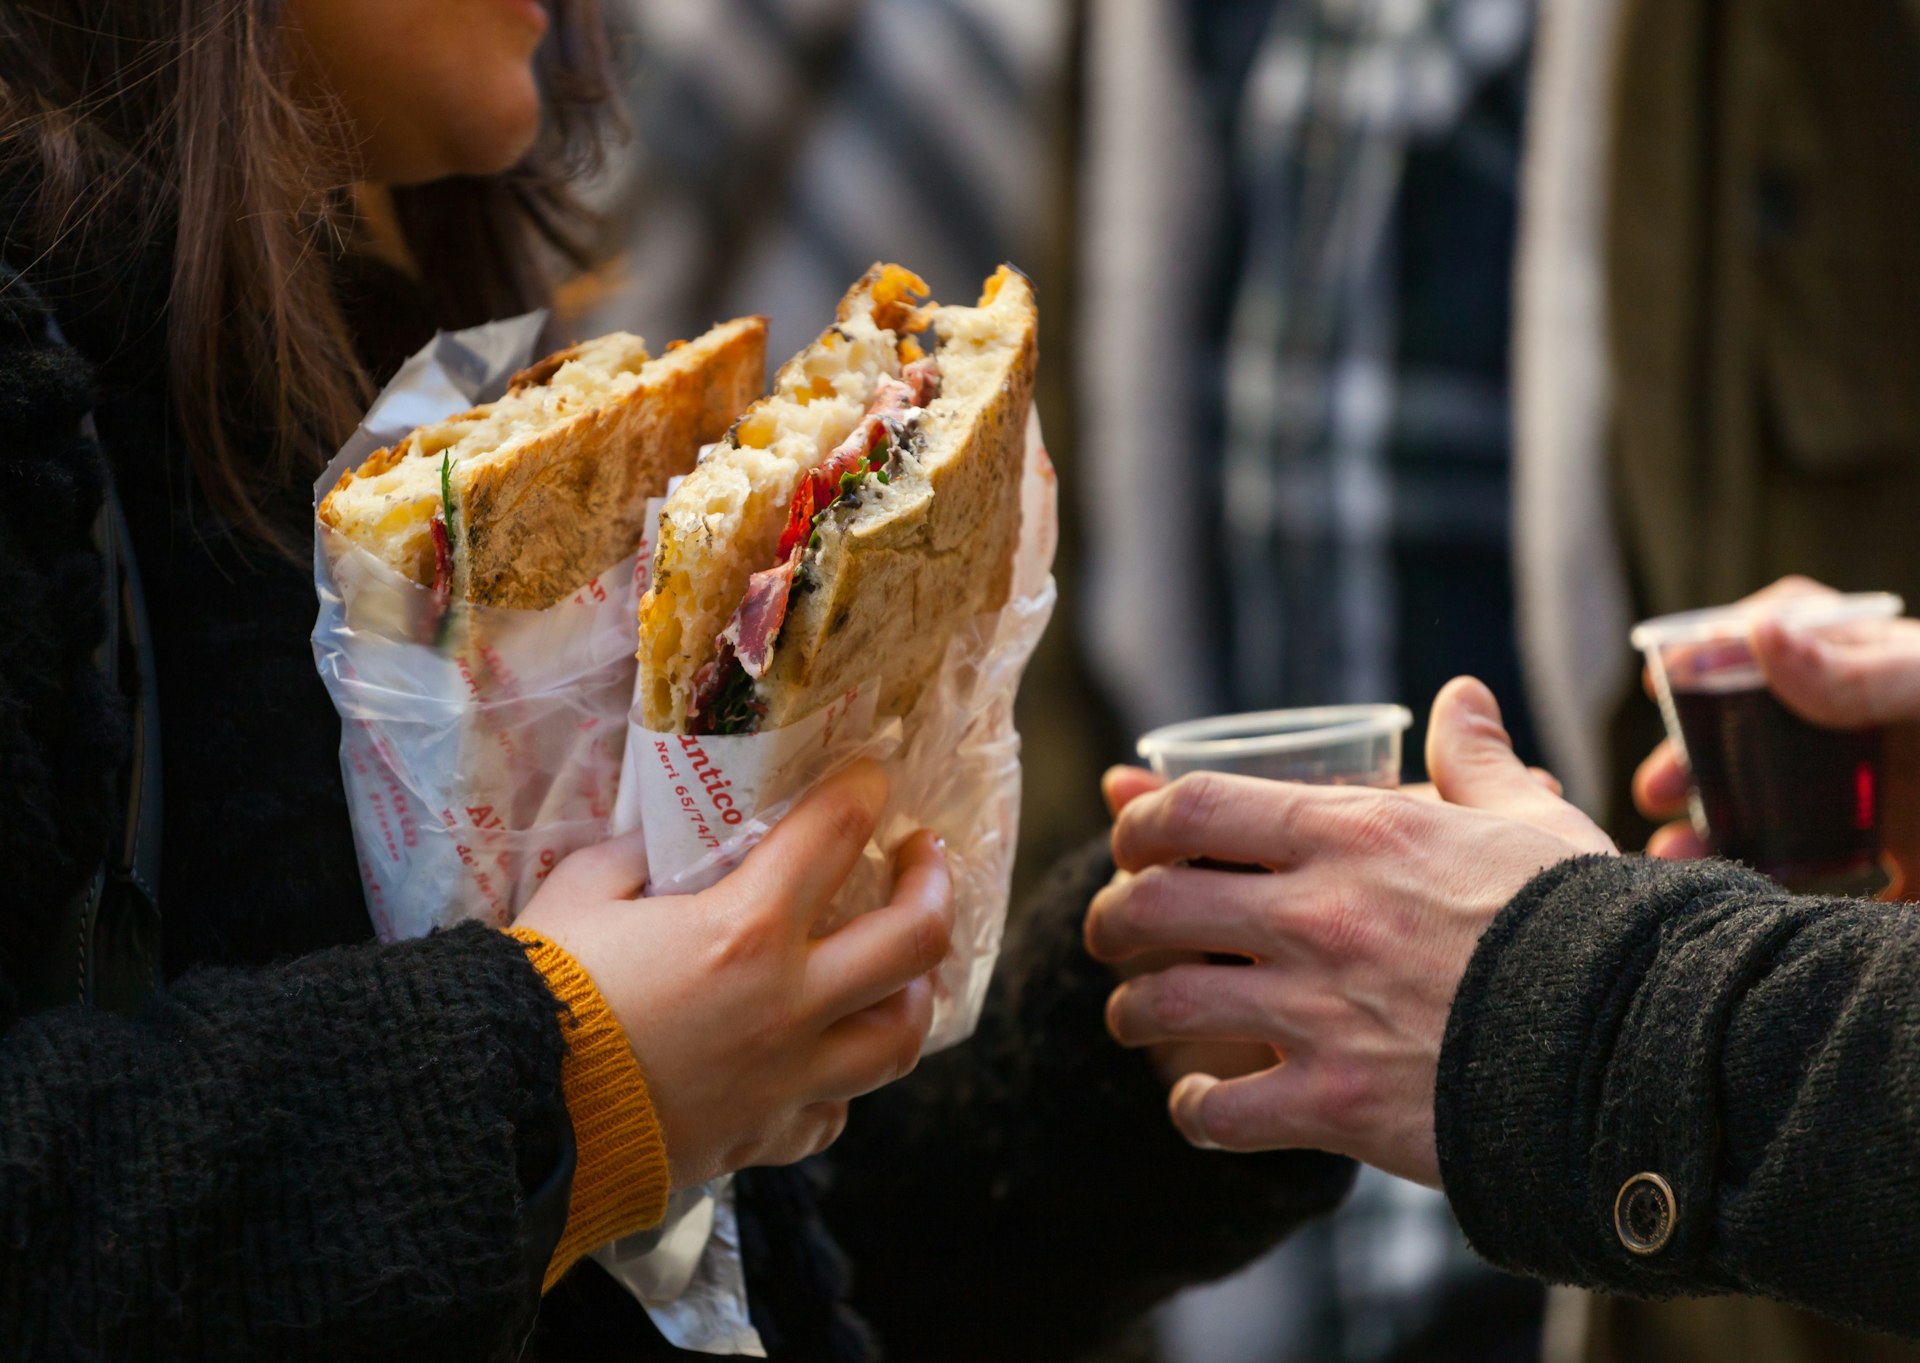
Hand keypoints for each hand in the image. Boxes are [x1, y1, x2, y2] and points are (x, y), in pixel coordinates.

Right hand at [517, 760, 953, 1187]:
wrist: (504, 1117)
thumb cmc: (536, 994)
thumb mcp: (578, 893)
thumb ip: (633, 861)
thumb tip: (660, 848)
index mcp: (745, 930)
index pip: (835, 834)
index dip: (862, 789)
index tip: (870, 775)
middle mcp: (787, 1006)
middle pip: (913, 941)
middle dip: (933, 884)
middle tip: (923, 856)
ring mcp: (785, 1081)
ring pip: (896, 1039)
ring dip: (911, 992)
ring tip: (901, 966)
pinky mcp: (762, 1138)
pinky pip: (830, 1114)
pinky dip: (837, 1083)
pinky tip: (822, 1059)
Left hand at [1085, 679, 1614, 1185]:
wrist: (1640, 1042)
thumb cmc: (1588, 925)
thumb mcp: (1531, 822)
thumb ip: (1475, 762)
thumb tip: (1462, 698)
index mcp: (1351, 834)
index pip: (1192, 808)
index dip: (1140, 824)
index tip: (1130, 840)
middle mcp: (1314, 915)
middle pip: (1149, 906)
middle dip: (1112, 922)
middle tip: (1111, 937)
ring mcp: (1316, 1011)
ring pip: (1164, 1006)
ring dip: (1135, 1014)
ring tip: (1137, 1019)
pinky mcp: (1334, 1103)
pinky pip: (1218, 1112)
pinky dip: (1195, 1110)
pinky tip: (1201, 1104)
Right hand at [1633, 576, 1919, 891]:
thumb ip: (1853, 671)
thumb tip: (1755, 632)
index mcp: (1865, 663)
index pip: (1779, 635)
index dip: (1711, 652)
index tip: (1662, 682)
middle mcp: (1856, 721)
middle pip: (1750, 727)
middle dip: (1690, 758)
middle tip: (1656, 791)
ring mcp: (1865, 786)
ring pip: (1766, 802)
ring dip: (1709, 828)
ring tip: (1673, 858)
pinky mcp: (1884, 850)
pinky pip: (1811, 865)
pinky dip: (1762, 883)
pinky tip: (1731, 901)